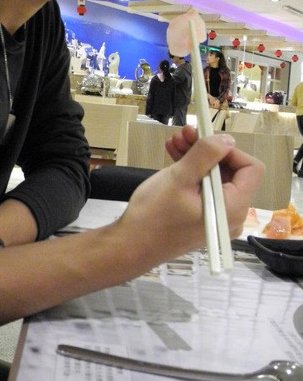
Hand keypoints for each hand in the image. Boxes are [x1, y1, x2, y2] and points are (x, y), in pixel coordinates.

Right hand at [120, 126, 262, 262]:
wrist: (130, 246)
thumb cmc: (153, 214)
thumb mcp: (178, 178)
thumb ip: (205, 155)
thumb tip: (226, 139)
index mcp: (232, 207)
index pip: (251, 169)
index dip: (230, 149)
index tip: (205, 139)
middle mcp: (231, 215)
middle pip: (231, 172)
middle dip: (208, 150)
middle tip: (185, 133)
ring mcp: (216, 218)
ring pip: (215, 179)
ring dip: (197, 157)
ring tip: (174, 141)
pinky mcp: (202, 218)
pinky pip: (204, 190)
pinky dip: (191, 172)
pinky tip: (174, 155)